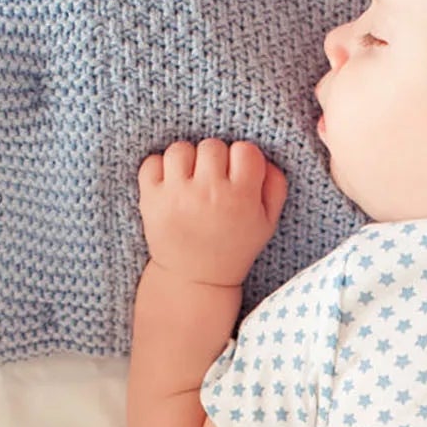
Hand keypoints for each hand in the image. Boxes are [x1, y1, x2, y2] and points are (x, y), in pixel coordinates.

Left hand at [137, 139, 288, 286]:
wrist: (195, 280)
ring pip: (181, 149)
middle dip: (214, 162)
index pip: (246, 150)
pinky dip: (159, 171)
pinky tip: (170, 188)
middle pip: (212, 146)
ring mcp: (177, 195)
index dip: (242, 161)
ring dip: (186, 163)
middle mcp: (209, 193)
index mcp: (241, 198)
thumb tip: (264, 158)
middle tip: (213, 185)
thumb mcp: (266, 224)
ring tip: (190, 185)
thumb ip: (275, 187)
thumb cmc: (234, 247)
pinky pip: (153, 162)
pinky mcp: (151, 198)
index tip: (237, 177)